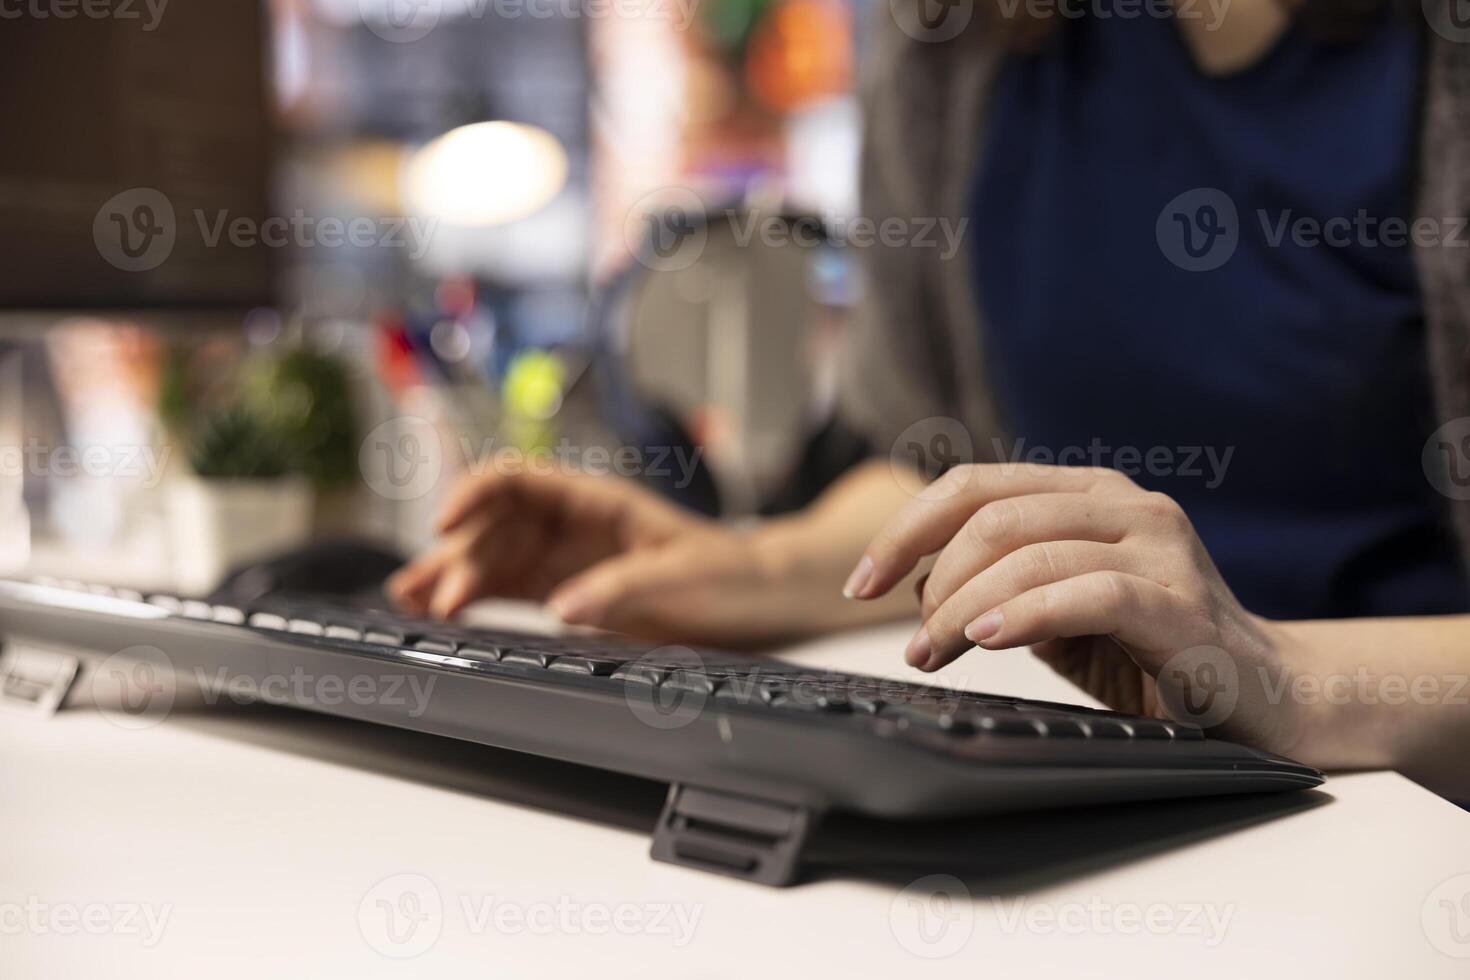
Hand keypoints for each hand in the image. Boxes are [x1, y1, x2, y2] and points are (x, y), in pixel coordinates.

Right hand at [387, 462, 795, 644]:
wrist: (765, 599)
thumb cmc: (732, 573)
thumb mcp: (683, 576)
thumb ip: (623, 589)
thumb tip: (562, 608)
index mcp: (596, 500)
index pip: (518, 482)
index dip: (474, 494)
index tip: (445, 521)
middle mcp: (571, 525)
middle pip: (494, 528)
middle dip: (457, 556)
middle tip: (434, 600)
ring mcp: (565, 560)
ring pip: (492, 560)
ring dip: (452, 578)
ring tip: (409, 604)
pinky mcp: (566, 595)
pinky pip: (508, 593)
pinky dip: (474, 603)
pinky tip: (443, 617)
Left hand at [847, 464, 1301, 752]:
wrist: (1267, 694)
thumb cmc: (1151, 650)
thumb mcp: (1061, 605)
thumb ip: (1003, 580)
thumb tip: (918, 582)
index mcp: (1087, 494)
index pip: (974, 486)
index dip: (906, 529)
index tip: (862, 581)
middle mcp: (1124, 505)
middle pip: (992, 514)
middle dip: (931, 578)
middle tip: (915, 640)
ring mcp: (1158, 548)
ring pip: (1030, 550)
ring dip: (963, 607)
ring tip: (935, 651)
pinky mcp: (1181, 604)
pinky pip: (1088, 592)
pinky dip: (1028, 613)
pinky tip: (990, 639)